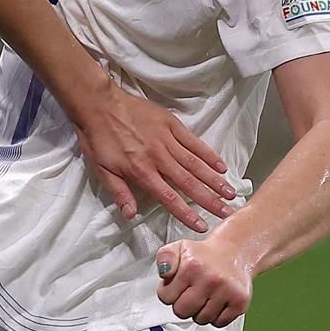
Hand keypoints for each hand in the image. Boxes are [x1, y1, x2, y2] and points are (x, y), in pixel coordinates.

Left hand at [71, 84, 238, 231]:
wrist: (99, 104)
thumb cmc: (98, 140)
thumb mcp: (101, 170)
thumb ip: (119, 193)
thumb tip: (131, 216)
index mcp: (141, 171)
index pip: (169, 197)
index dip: (186, 213)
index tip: (202, 226)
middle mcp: (158, 158)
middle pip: (189, 183)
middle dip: (210, 200)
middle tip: (228, 212)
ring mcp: (167, 140)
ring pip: (195, 163)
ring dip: (214, 179)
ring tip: (231, 192)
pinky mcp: (171, 124)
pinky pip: (193, 141)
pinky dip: (208, 154)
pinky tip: (221, 165)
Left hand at [155, 235, 253, 324]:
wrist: (234, 253)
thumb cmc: (204, 255)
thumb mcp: (178, 248)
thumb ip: (164, 258)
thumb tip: (165, 273)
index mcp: (192, 266)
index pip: (166, 298)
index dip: (169, 293)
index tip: (178, 286)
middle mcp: (210, 279)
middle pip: (182, 312)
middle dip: (183, 305)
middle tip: (191, 293)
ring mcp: (227, 291)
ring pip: (201, 319)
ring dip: (200, 312)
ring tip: (205, 296)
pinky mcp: (240, 302)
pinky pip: (219, 323)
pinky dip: (216, 317)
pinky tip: (217, 302)